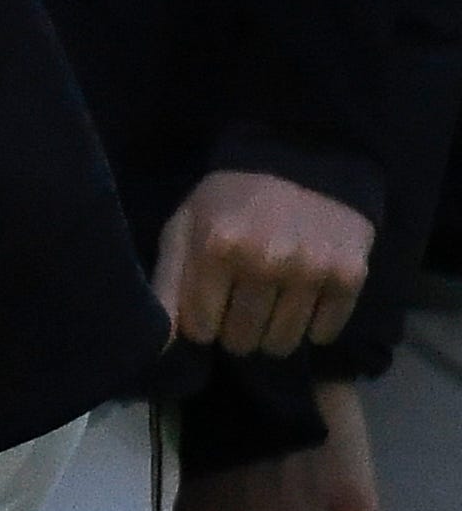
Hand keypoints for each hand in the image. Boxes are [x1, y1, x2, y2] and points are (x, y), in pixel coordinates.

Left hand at [156, 168, 375, 354]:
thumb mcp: (184, 228)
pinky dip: (311, 327)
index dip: (201, 322)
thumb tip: (161, 347)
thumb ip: (167, 284)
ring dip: (271, 333)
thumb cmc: (230, 201)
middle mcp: (265, 261)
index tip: (208, 306)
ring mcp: (310, 270)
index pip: (200, 327)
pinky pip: (323, 333)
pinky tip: (302, 299)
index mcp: (217, 247)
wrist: (301, 163)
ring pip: (281, 343)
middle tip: (240, 305)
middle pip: (241, 339)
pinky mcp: (349, 276)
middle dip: (235, 330)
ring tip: (269, 304)